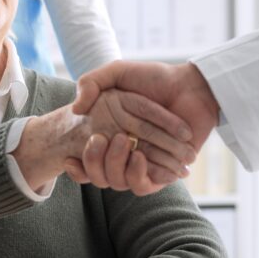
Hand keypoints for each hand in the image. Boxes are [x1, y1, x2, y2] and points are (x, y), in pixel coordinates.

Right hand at [67, 62, 219, 193]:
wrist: (190, 88)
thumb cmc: (155, 78)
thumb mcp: (117, 71)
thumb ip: (90, 82)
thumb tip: (77, 110)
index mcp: (110, 134)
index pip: (86, 159)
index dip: (75, 164)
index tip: (68, 157)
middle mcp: (124, 152)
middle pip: (99, 174)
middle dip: (94, 163)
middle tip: (100, 139)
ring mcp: (143, 163)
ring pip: (119, 182)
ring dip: (117, 165)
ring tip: (124, 143)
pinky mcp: (162, 172)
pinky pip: (143, 186)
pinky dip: (139, 174)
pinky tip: (140, 154)